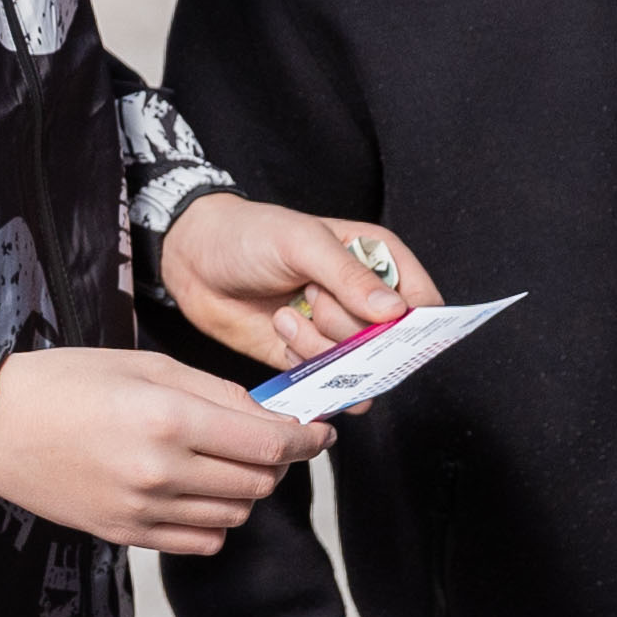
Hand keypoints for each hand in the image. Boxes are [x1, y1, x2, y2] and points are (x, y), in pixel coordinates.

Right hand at [0, 347, 325, 553]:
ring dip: (244, 489)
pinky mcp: (126, 535)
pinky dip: (214, 520)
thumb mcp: (147, 366)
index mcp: (169, 418)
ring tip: (220, 461)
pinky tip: (194, 492)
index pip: (269, 443)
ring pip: (235, 514)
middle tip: (263, 439)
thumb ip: (216, 393)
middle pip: (259, 483)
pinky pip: (202, 541)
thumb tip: (273, 418)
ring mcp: (143, 510)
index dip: (306, 439)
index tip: (318, 432)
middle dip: (276, 461)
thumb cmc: (67, 383)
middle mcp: (161, 471)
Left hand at [157, 193, 434, 372]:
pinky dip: (303, 365)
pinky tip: (280, 334)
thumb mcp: (301, 243)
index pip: (423, 303)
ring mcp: (336, 331)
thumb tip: (396, 311)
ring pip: (356, 367)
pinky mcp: (308, 357)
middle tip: (311, 298)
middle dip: (346, 329)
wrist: (193, 260)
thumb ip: (348, 276)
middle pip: (387, 343)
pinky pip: (326, 381)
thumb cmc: (249, 234)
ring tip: (286, 315)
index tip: (381, 324)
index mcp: (376, 259)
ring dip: (319, 348)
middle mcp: (363, 299)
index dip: (411, 322)